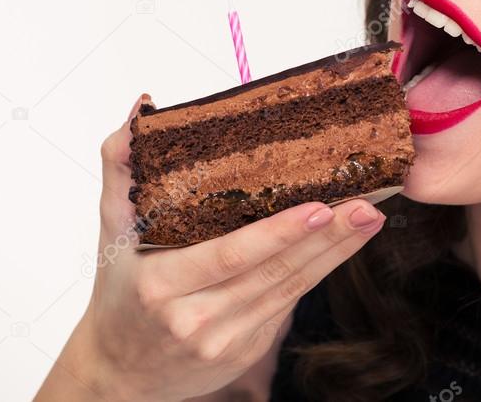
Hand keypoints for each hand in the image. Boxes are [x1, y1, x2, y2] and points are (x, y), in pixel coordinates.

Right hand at [34, 94, 386, 401]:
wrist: (120, 372)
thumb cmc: (120, 293)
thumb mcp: (111, 231)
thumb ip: (123, 167)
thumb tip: (143, 107)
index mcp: (161, 285)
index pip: (229, 256)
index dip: (277, 234)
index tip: (317, 206)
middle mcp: (196, 318)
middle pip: (273, 272)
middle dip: (327, 237)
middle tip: (365, 203)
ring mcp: (226, 339)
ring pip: (291, 289)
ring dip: (335, 252)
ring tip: (369, 216)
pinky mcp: (248, 349)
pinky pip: (289, 304)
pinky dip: (320, 271)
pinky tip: (344, 244)